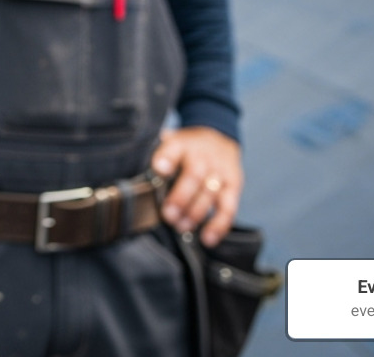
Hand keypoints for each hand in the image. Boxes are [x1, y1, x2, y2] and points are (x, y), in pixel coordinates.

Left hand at [150, 126, 241, 247]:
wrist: (218, 134)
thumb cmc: (187, 147)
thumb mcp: (170, 143)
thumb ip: (157, 160)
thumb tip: (140, 181)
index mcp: (182, 143)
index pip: (173, 147)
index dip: (166, 158)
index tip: (159, 168)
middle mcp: (202, 156)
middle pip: (194, 176)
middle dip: (180, 198)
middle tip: (168, 216)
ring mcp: (219, 170)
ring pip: (210, 193)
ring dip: (195, 214)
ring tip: (182, 227)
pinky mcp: (233, 184)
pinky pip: (229, 207)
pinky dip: (219, 225)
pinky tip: (208, 239)